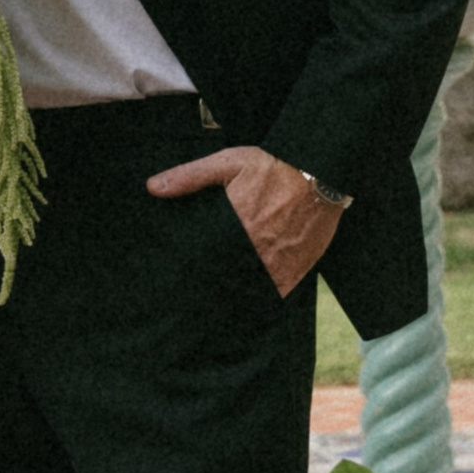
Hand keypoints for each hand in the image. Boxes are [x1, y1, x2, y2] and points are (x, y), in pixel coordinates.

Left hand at [145, 143, 339, 295]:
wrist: (320, 174)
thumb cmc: (273, 167)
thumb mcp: (228, 163)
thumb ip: (190, 176)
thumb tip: (153, 187)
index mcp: (232, 225)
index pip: (204, 260)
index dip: (191, 274)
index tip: (179, 284)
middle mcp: (253, 248)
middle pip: (224, 278)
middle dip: (211, 287)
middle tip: (194, 302)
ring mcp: (276, 262)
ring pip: (248, 289)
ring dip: (235, 295)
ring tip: (218, 310)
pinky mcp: (297, 269)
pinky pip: (275, 292)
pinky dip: (263, 298)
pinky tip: (250, 304)